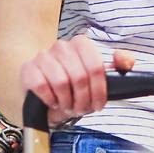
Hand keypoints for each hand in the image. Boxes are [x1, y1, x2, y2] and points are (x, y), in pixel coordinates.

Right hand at [19, 34, 135, 123]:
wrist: (45, 94)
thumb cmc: (74, 87)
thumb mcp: (98, 79)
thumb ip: (118, 67)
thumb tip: (125, 60)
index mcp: (81, 44)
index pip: (96, 67)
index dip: (99, 90)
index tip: (98, 105)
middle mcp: (62, 46)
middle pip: (80, 77)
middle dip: (83, 100)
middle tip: (81, 108)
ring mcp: (43, 56)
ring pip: (61, 82)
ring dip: (66, 101)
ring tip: (67, 105)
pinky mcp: (28, 69)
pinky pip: (41, 85)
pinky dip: (50, 99)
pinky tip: (53, 102)